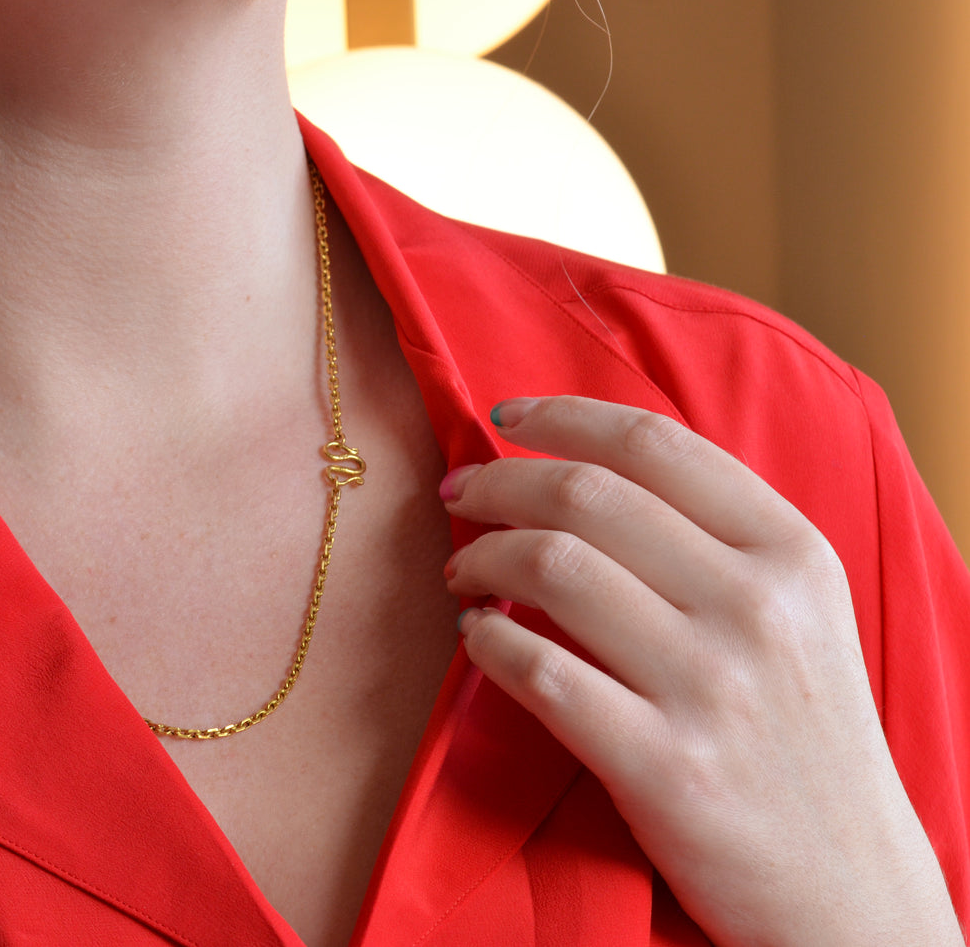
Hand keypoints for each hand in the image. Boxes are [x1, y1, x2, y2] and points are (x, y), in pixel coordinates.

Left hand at [441, 395, 962, 946]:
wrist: (847, 887)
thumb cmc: (802, 737)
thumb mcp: (798, 616)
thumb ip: (713, 538)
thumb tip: (580, 470)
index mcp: (791, 553)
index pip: (653, 444)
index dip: (560, 417)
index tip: (501, 418)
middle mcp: (755, 606)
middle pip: (587, 495)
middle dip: (497, 483)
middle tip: (458, 498)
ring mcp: (709, 687)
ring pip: (551, 568)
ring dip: (480, 558)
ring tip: (462, 573)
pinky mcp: (662, 766)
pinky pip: (536, 671)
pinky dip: (484, 643)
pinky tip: (475, 640)